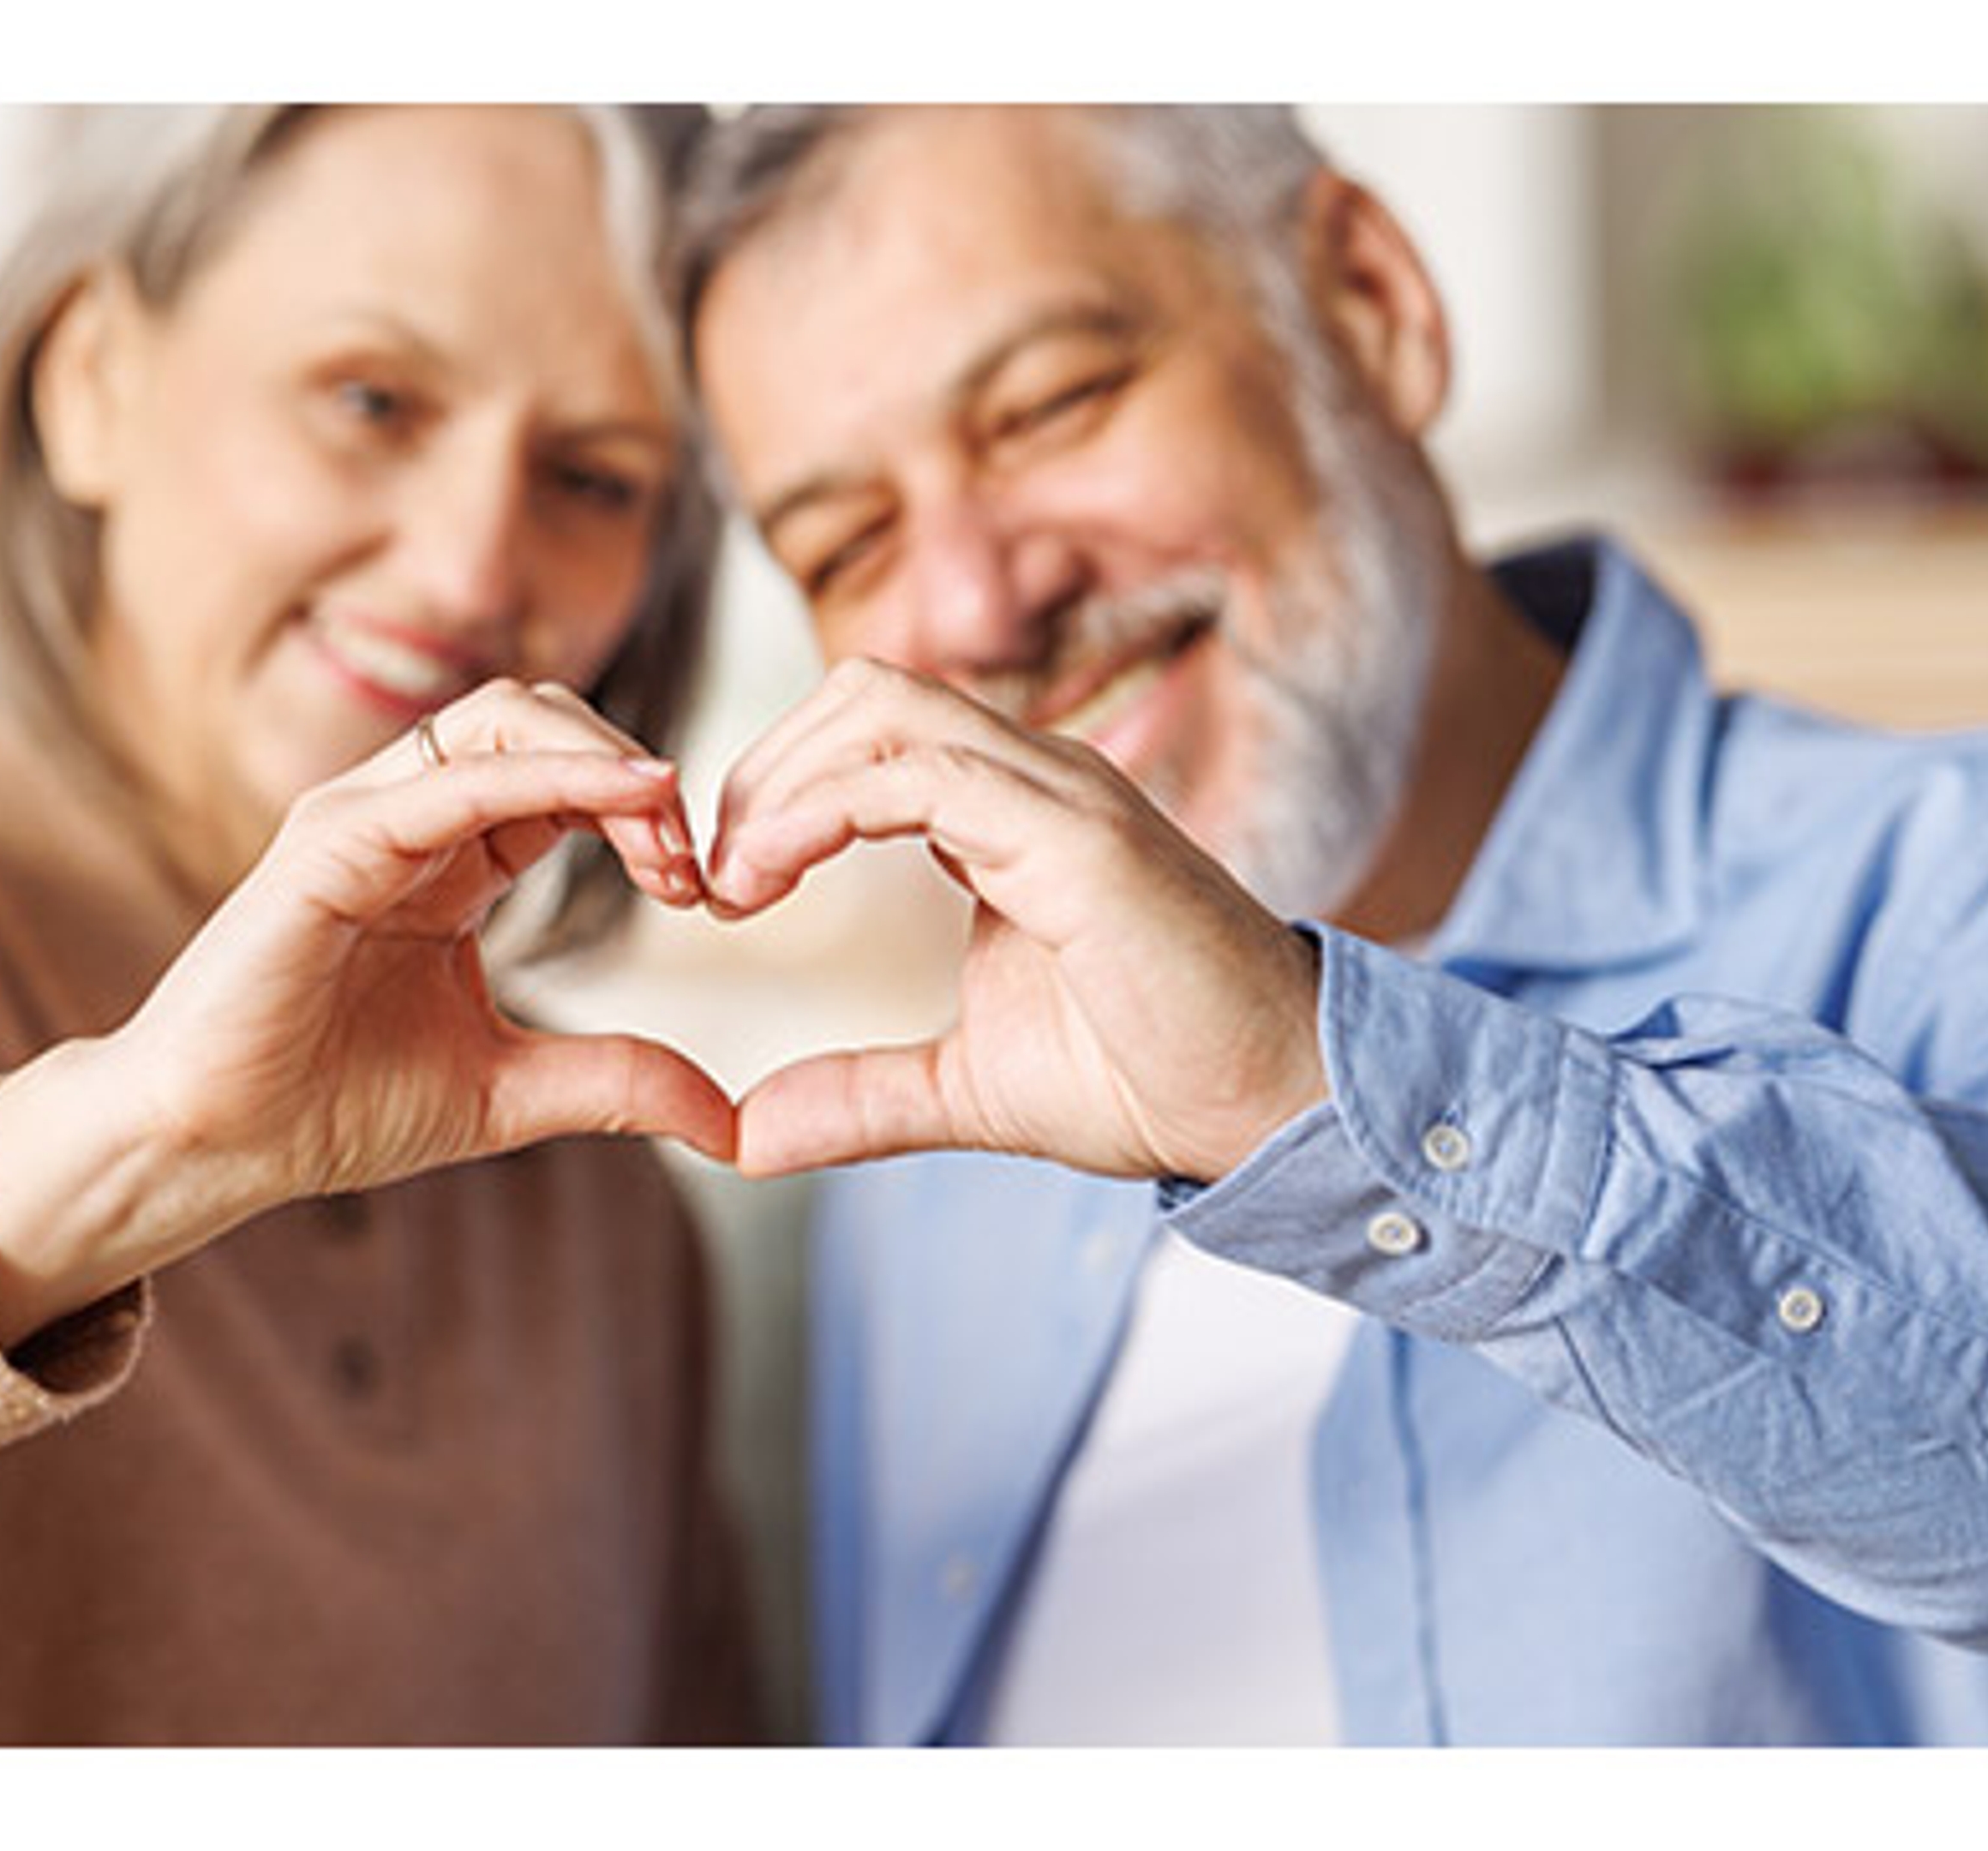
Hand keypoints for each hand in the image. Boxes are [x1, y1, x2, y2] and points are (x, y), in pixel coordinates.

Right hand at [0, 679, 729, 1346]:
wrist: (216, 1145)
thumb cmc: (331, 1106)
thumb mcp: (510, 1092)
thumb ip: (615, 1083)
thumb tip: (731, 1123)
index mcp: (452, 855)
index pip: (568, 778)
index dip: (645, 812)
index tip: (702, 890)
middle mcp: (408, 814)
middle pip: (543, 719)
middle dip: (636, 772)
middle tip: (694, 862)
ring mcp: (362, 816)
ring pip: (501, 717)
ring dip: (604, 758)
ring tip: (669, 826)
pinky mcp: (326, 842)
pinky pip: (448, 778)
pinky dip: (545, 774)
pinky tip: (627, 798)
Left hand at [704, 658, 1328, 1180]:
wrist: (1275, 1108)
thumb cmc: (1153, 1080)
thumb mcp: (966, 1089)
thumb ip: (857, 1098)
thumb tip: (743, 1136)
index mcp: (1012, 813)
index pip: (869, 735)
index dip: (778, 793)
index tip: (725, 894)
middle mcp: (1037, 778)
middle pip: (861, 692)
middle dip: (762, 768)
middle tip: (712, 880)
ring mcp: (1061, 794)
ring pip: (881, 705)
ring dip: (779, 782)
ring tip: (735, 885)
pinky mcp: (1078, 837)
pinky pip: (918, 775)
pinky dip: (820, 812)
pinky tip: (774, 881)